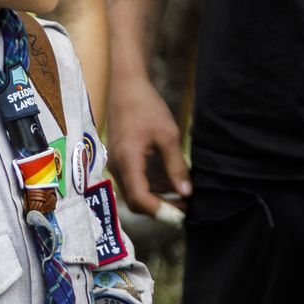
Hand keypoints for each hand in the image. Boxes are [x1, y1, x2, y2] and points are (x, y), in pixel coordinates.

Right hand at [105, 80, 188, 216]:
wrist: (126, 88)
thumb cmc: (147, 108)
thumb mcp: (167, 136)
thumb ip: (176, 166)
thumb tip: (186, 192)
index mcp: (127, 161)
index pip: (140, 198)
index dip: (160, 211)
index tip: (180, 215)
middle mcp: (117, 167)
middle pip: (136, 200)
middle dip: (160, 208)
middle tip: (185, 209)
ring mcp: (117, 163)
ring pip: (135, 191)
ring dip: (157, 197)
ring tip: (183, 198)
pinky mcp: (120, 159)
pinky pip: (134, 180)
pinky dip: (151, 186)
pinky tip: (170, 184)